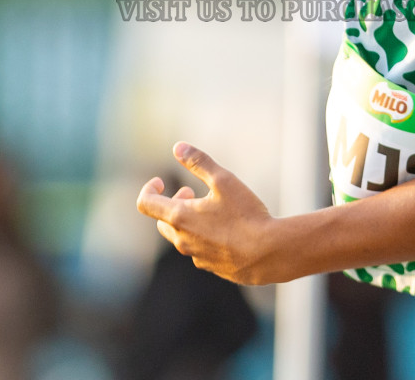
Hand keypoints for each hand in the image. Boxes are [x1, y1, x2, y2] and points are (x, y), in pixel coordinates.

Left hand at [135, 142, 282, 285]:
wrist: (269, 254)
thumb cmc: (246, 215)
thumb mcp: (223, 180)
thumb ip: (199, 162)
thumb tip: (178, 147)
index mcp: (180, 217)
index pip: (145, 204)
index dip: (149, 189)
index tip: (161, 182)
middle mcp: (182, 240)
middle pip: (163, 221)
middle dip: (173, 204)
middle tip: (191, 192)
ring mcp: (196, 256)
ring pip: (181, 237)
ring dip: (188, 220)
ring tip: (211, 209)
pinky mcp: (210, 267)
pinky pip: (198, 250)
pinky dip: (203, 236)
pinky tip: (226, 230)